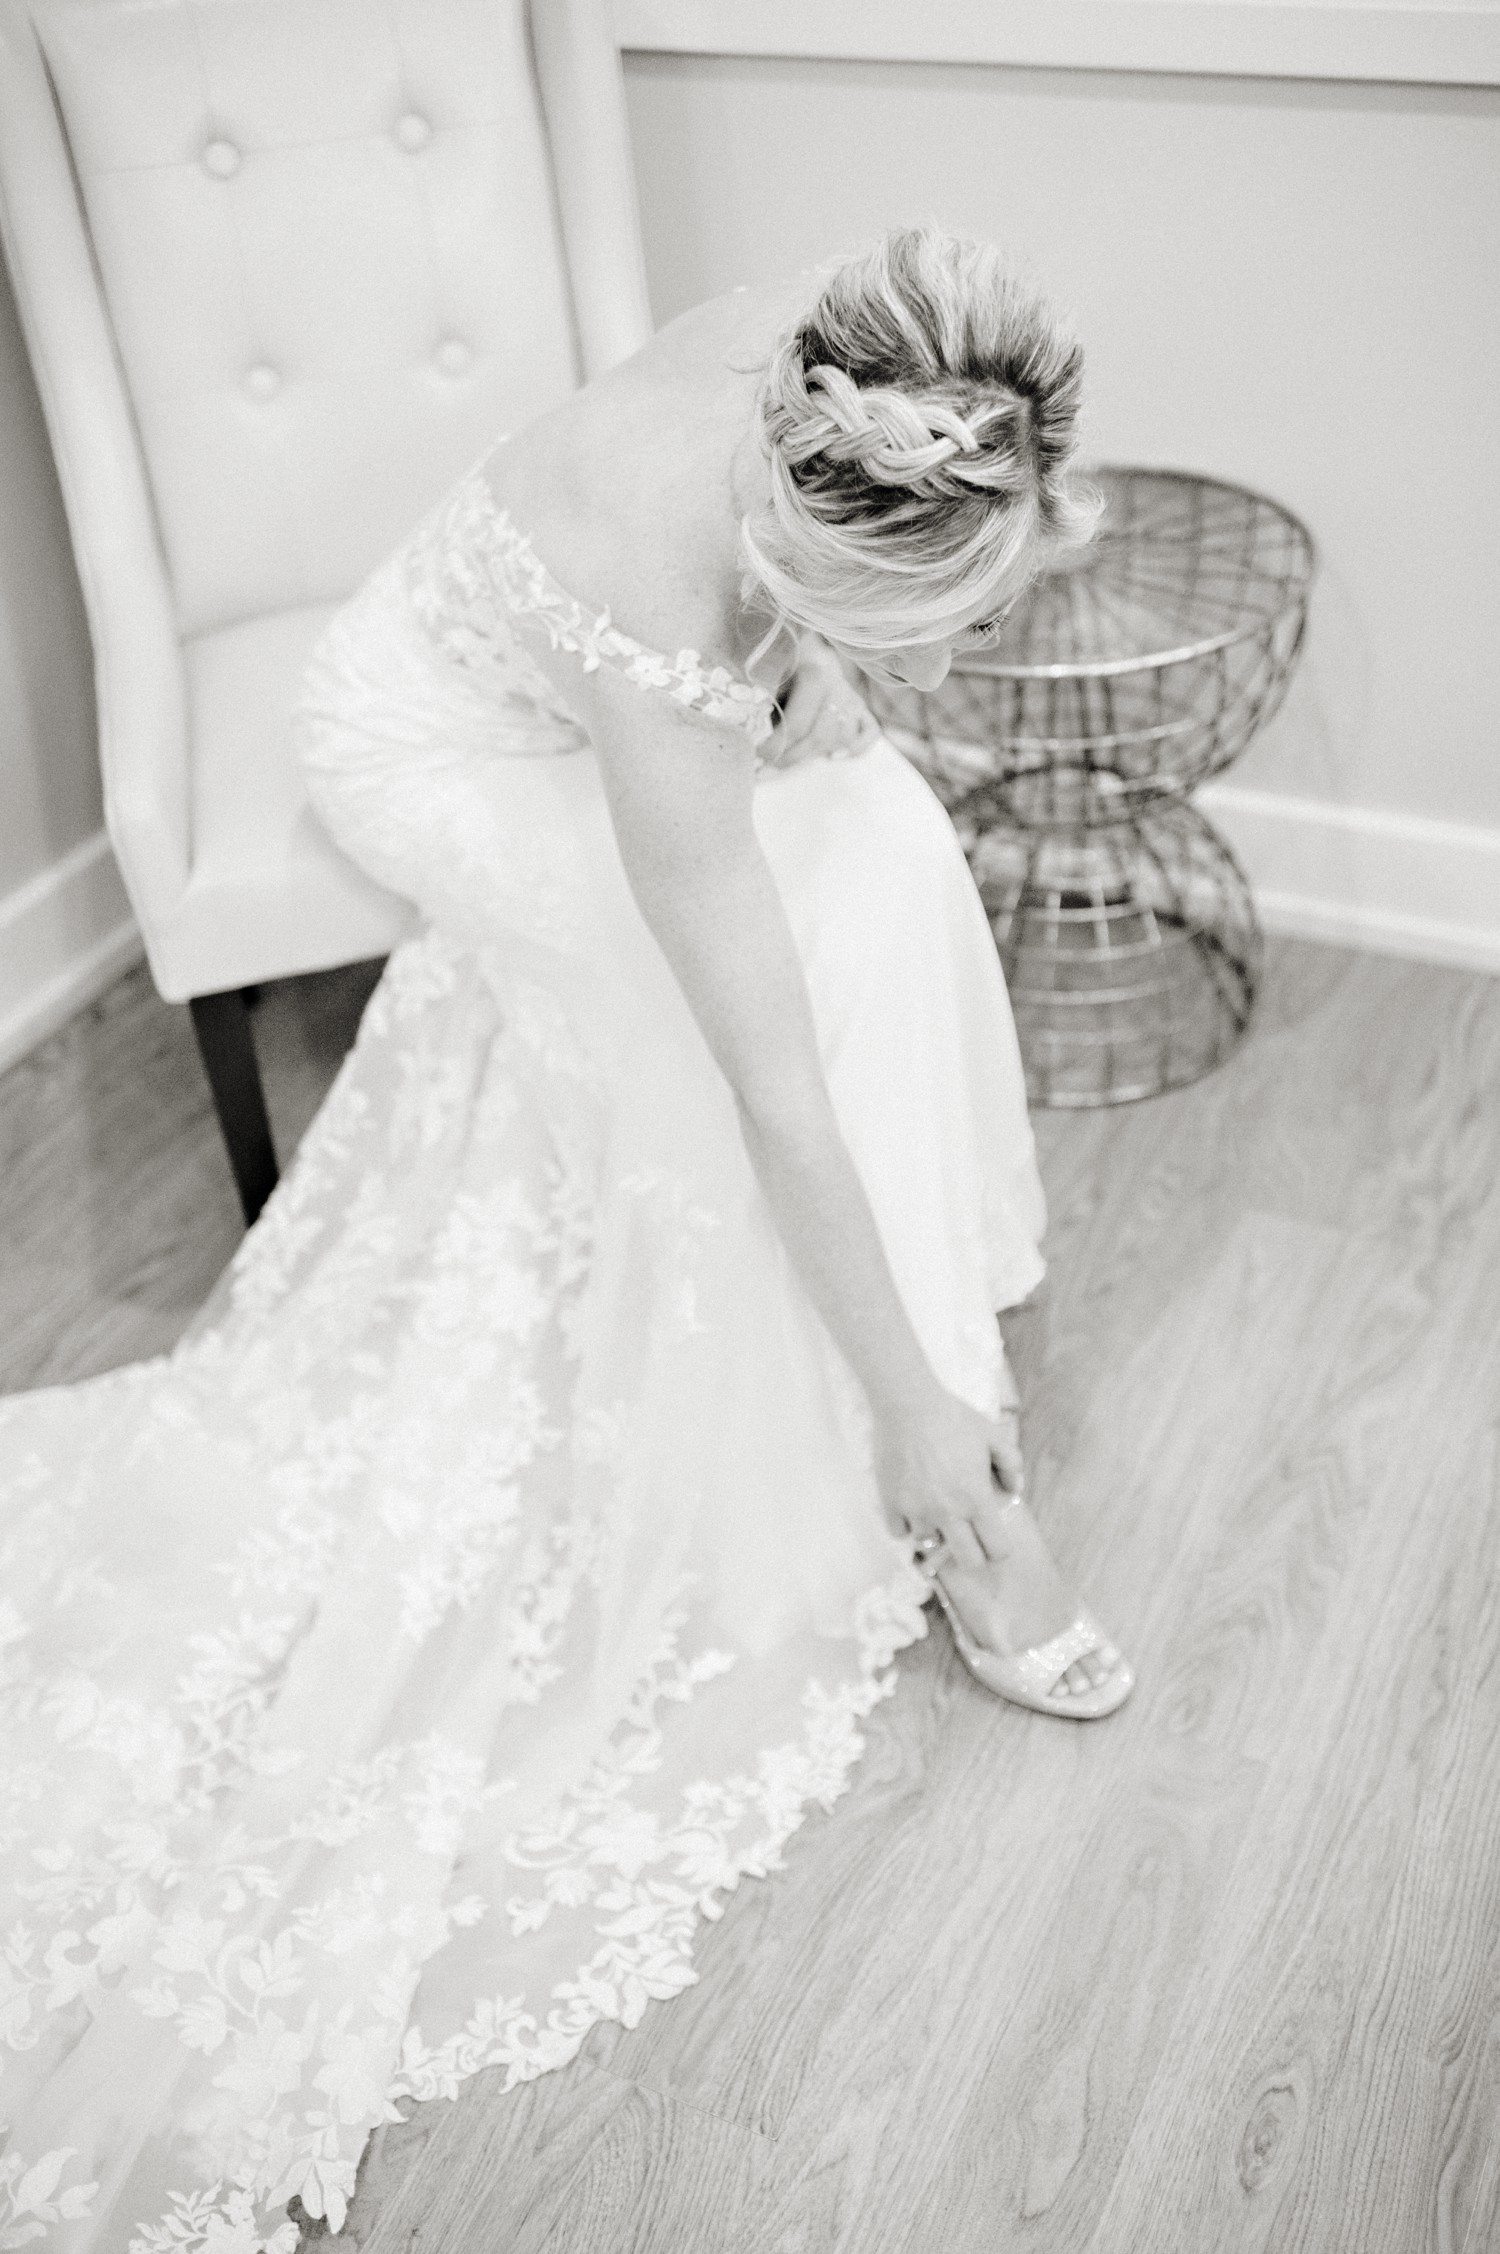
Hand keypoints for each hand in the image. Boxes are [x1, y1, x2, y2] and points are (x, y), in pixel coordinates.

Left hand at [765, 634, 881, 768]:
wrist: (808, 647)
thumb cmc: (783, 665)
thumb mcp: (769, 675)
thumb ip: (763, 700)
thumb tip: (750, 735)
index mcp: (813, 674)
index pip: (797, 723)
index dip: (777, 745)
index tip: (758, 754)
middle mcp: (837, 686)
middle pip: (820, 736)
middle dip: (792, 757)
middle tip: (770, 765)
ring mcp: (853, 698)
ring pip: (841, 737)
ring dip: (815, 753)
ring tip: (791, 757)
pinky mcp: (863, 708)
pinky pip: (869, 733)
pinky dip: (856, 748)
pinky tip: (833, 757)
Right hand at [871, 1378, 1025, 1573]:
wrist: (908, 1405)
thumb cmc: (954, 1418)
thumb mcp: (993, 1436)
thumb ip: (1011, 1465)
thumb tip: (1014, 1490)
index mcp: (977, 1500)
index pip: (996, 1550)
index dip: (999, 1549)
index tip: (994, 1540)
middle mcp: (948, 1513)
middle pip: (968, 1561)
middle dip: (973, 1554)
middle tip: (969, 1537)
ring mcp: (917, 1511)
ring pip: (930, 1545)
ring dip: (936, 1532)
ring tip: (936, 1510)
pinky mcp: (891, 1504)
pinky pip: (900, 1532)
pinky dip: (907, 1524)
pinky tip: (912, 1505)